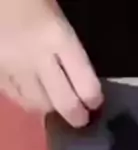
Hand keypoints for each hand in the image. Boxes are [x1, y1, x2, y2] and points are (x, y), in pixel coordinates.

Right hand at [0, 0, 101, 125]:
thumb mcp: (56, 14)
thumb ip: (68, 47)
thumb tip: (80, 81)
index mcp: (58, 37)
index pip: (86, 86)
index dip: (94, 100)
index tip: (94, 101)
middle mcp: (37, 59)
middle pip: (65, 104)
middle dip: (76, 115)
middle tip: (80, 116)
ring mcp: (13, 68)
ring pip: (39, 106)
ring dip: (50, 106)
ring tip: (53, 100)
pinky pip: (16, 98)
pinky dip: (27, 99)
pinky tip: (31, 90)